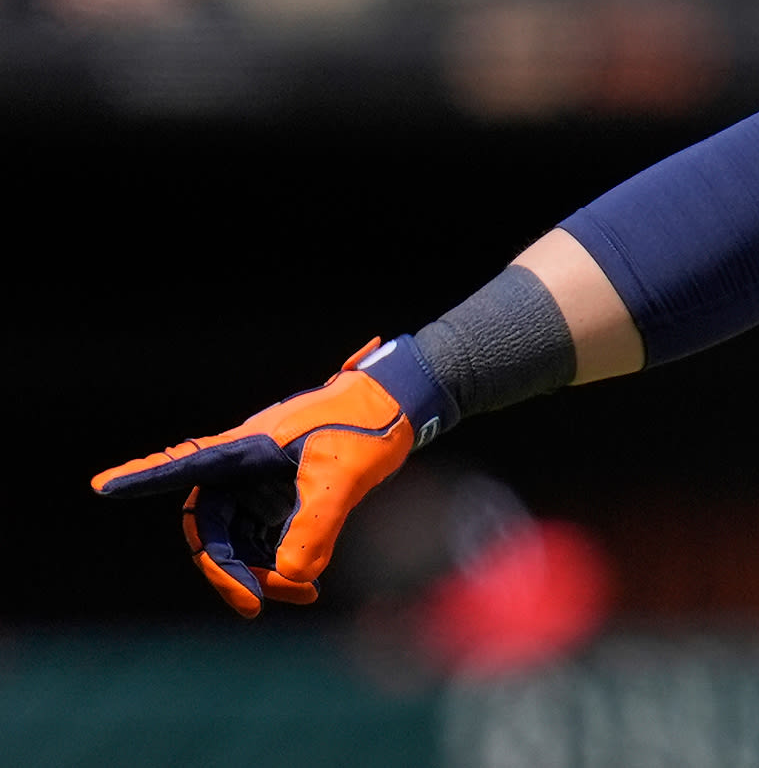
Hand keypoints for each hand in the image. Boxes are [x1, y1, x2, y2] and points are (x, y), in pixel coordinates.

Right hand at [91, 337, 454, 616]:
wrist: (399, 408)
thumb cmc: (366, 427)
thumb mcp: (343, 476)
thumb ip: (315, 525)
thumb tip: (291, 578)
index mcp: (243, 451)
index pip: (181, 467)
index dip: (140, 478)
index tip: (101, 485)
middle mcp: (241, 469)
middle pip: (209, 529)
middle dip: (228, 571)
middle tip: (253, 606)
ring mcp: (259, 486)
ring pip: (239, 543)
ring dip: (261, 575)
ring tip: (304, 595)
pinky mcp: (281, 499)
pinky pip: (265, 542)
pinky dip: (279, 566)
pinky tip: (306, 586)